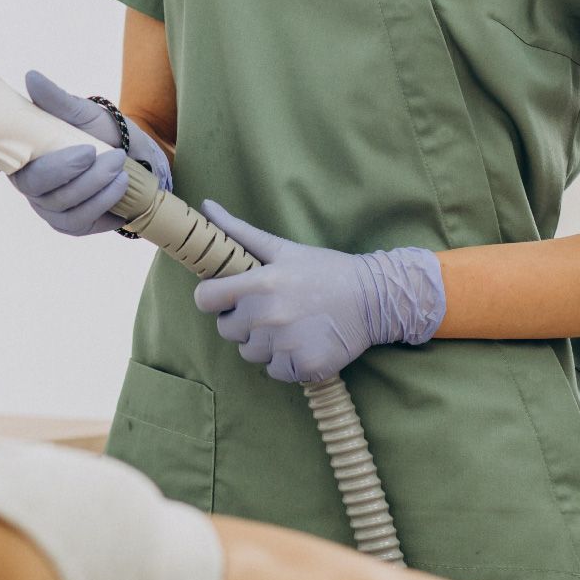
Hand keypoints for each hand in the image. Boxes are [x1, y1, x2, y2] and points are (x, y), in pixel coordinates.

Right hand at [0, 70, 171, 236]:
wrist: (137, 159)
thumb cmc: (102, 132)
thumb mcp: (82, 111)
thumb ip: (57, 100)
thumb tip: (32, 78)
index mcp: (22, 150)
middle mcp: (28, 180)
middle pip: (32, 184)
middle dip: (63, 169)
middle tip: (91, 151)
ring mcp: (47, 206)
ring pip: (59, 203)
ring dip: (92, 182)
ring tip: (117, 162)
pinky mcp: (70, 223)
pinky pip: (79, 219)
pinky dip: (102, 200)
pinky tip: (120, 183)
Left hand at [191, 201, 444, 382]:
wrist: (374, 299)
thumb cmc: (325, 270)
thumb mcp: (283, 248)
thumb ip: (240, 231)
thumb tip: (206, 207)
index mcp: (259, 284)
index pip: (205, 299)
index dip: (213, 298)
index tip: (229, 297)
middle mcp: (268, 317)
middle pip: (226, 330)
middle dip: (241, 321)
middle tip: (267, 310)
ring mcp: (285, 345)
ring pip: (250, 353)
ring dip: (263, 343)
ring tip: (288, 326)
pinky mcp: (304, 367)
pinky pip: (275, 371)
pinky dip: (285, 362)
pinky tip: (302, 343)